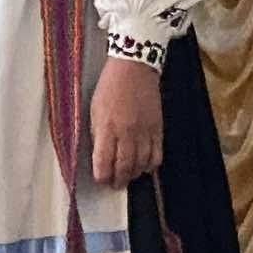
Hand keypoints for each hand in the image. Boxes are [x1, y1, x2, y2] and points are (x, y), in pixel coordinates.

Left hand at [90, 58, 161, 188]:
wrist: (134, 68)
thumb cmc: (110, 87)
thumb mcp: (94, 110)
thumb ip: (97, 134)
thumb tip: (100, 155)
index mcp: (106, 128)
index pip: (104, 163)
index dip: (102, 176)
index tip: (101, 179)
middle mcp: (126, 133)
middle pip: (124, 168)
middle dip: (118, 180)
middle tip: (115, 184)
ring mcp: (144, 132)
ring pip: (141, 165)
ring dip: (133, 174)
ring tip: (128, 176)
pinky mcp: (158, 128)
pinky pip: (157, 155)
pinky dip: (150, 165)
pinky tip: (144, 166)